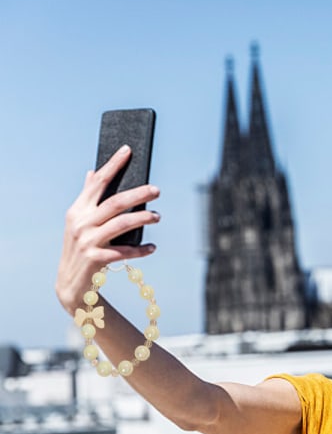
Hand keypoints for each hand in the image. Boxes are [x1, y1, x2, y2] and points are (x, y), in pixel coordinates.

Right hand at [55, 145, 160, 314]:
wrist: (70, 284)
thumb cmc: (80, 248)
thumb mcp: (79, 222)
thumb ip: (87, 198)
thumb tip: (92, 172)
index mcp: (78, 210)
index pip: (97, 182)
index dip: (113, 165)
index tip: (128, 150)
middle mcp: (81, 223)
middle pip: (115, 202)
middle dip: (138, 194)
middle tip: (157, 190)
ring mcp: (87, 241)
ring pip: (122, 224)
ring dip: (143, 219)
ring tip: (158, 216)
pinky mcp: (96, 259)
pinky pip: (124, 252)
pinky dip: (140, 250)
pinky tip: (152, 248)